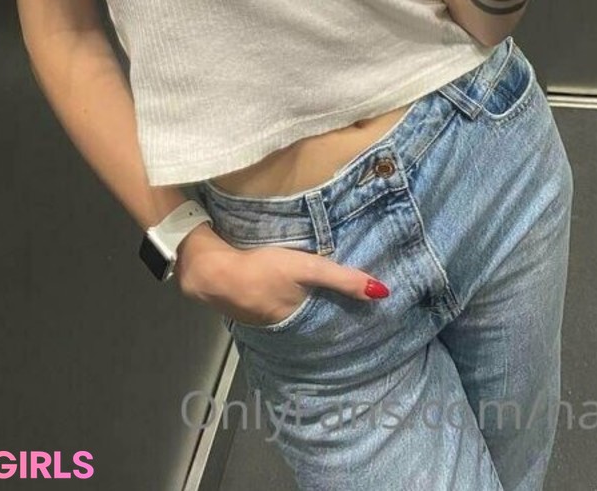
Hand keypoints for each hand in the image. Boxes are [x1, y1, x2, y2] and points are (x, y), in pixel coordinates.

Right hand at [176, 234, 388, 327]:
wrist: (213, 272)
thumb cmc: (265, 269)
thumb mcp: (308, 268)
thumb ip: (342, 278)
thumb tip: (383, 293)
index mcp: (302, 320)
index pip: (331, 327)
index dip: (347, 324)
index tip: (367, 323)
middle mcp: (284, 328)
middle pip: (312, 324)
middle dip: (327, 321)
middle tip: (347, 313)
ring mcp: (264, 320)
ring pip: (293, 319)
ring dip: (305, 314)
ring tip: (323, 305)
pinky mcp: (249, 308)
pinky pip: (274, 311)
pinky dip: (284, 306)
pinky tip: (286, 296)